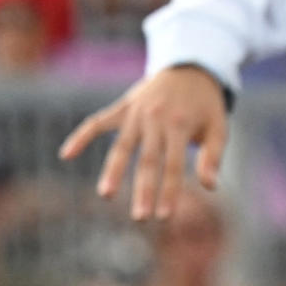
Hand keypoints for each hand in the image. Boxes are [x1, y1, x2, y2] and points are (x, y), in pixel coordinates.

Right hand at [61, 65, 230, 221]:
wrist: (189, 67)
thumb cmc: (206, 104)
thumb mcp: (219, 126)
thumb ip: (213, 156)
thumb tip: (210, 187)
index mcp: (179, 125)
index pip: (173, 165)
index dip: (169, 191)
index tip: (164, 216)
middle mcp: (155, 119)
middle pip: (147, 160)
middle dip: (143, 190)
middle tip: (140, 218)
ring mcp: (135, 113)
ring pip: (121, 146)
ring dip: (113, 171)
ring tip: (106, 195)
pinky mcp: (121, 108)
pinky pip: (97, 122)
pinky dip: (81, 136)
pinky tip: (66, 155)